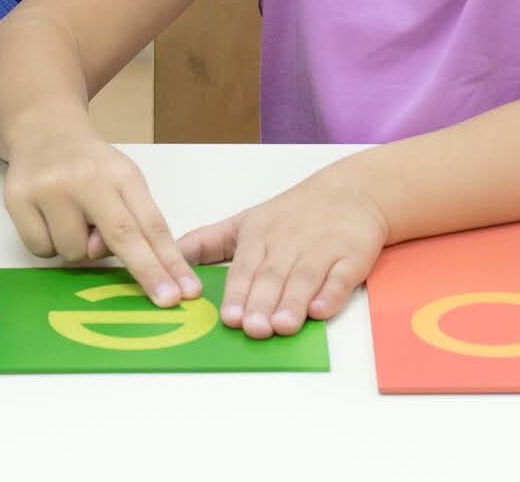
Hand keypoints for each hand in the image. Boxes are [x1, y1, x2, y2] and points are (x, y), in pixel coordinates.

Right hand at [0, 113, 201, 308]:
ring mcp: (49, 188)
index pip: (151, 223)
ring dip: (78, 248)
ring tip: (72, 218)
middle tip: (166, 300)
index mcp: (121, 174)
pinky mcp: (17, 199)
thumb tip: (123, 260)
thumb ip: (132, 219)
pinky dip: (49, 244)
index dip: (170, 261)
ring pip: (74, 252)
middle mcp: (86, 178)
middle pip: (122, 235)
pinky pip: (42, 250)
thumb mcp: (122, 180)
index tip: (187, 291)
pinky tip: (49, 218)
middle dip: (148, 272)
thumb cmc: (90, 165)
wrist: (42, 129)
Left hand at [177, 163, 388, 338]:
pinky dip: (331, 293)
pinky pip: (340, 277)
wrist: (351, 191)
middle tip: (252, 329)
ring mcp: (321, 250)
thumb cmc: (292, 213)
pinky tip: (320, 310)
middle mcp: (288, 242)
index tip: (228, 316)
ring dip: (293, 302)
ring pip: (304, 278)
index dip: (237, 292)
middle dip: (262, 302)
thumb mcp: (246, 221)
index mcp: (259, 234)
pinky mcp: (351, 257)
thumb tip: (167, 259)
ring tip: (281, 326)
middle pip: (273, 276)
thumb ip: (207, 242)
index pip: (244, 267)